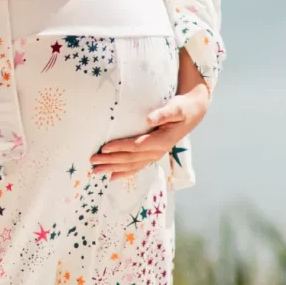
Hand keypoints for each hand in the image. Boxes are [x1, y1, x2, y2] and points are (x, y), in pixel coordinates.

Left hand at [90, 83, 210, 179]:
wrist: (193, 114)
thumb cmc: (183, 109)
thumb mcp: (176, 108)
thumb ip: (163, 113)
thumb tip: (148, 119)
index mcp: (162, 140)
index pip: (137, 146)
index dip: (120, 147)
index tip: (105, 147)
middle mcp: (157, 151)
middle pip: (130, 158)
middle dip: (111, 161)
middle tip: (93, 161)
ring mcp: (155, 155)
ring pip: (131, 165)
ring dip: (113, 168)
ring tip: (96, 170)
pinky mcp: (153, 155)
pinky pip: (137, 167)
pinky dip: (124, 172)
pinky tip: (112, 176)